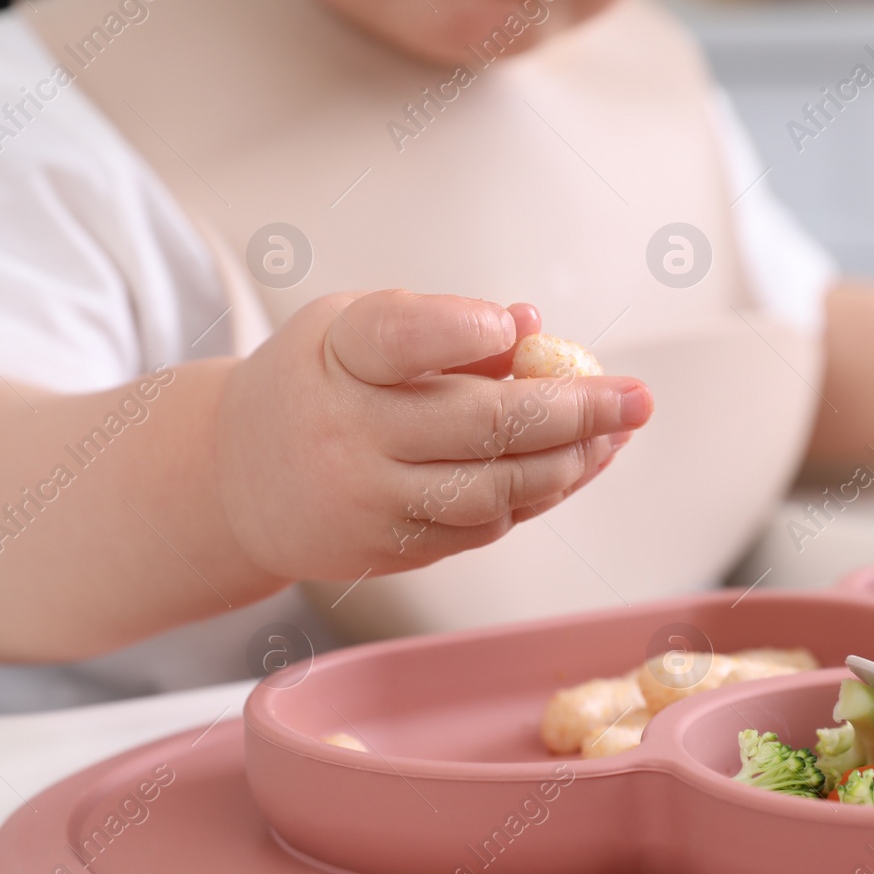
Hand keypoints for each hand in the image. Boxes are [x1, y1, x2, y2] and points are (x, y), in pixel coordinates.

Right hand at [213, 289, 653, 579]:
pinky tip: (575, 465)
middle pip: (481, 428)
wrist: (235, 482)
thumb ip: (433, 322)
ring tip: (619, 432)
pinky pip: (483, 526)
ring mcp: (369, 504)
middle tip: (638, 399)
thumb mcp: (348, 325)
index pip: (401, 338)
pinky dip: (539, 497)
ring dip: (572, 463)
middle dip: (576, 412)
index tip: (521, 330)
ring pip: (495, 491)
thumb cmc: (311, 382)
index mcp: (336, 358)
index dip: (466, 331)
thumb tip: (529, 327)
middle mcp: (348, 436)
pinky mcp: (390, 551)